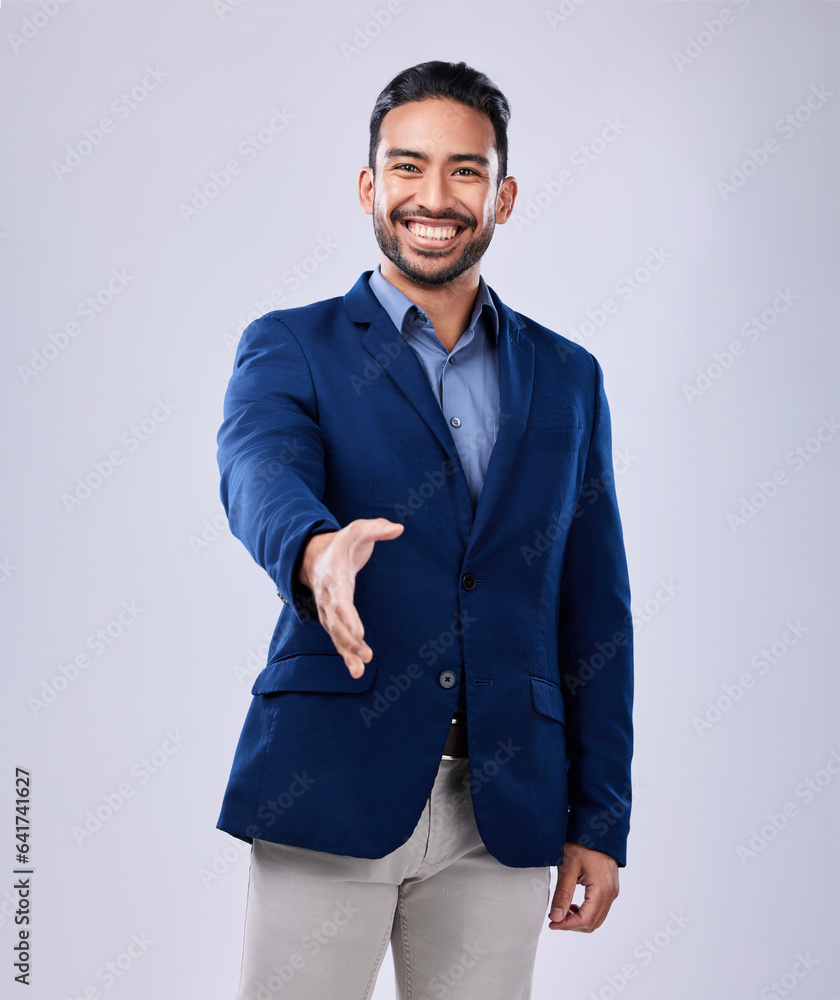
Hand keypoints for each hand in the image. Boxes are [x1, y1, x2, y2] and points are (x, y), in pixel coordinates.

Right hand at [298, 518, 403, 677]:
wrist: (314, 557)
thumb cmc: (341, 545)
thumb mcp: (357, 530)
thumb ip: (377, 528)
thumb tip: (399, 528)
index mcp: (334, 577)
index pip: (339, 601)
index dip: (348, 617)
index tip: (359, 632)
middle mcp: (327, 598)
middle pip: (337, 624)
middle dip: (349, 641)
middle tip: (365, 654)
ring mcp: (328, 611)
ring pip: (335, 635)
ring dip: (347, 653)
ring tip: (359, 671)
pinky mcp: (332, 619)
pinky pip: (337, 639)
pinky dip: (346, 655)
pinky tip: (357, 670)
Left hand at [548, 842, 618, 931]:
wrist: (596, 826)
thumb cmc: (582, 842)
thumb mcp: (568, 866)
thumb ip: (563, 894)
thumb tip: (556, 917)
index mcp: (602, 889)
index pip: (585, 920)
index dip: (567, 925)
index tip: (552, 923)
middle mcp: (611, 893)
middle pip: (593, 923)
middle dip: (572, 925)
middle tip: (554, 919)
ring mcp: (612, 890)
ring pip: (597, 918)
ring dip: (579, 920)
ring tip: (562, 912)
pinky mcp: (610, 887)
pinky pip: (600, 908)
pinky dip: (586, 912)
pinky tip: (572, 905)